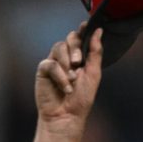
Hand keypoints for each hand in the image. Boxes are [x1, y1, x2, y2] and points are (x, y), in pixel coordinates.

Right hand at [29, 24, 103, 141]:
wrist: (67, 116)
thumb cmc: (81, 99)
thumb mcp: (93, 74)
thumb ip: (96, 53)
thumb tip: (99, 31)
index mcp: (80, 57)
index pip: (80, 37)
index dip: (83, 30)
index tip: (87, 24)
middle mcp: (67, 57)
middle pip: (70, 38)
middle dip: (76, 48)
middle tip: (79, 63)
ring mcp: (54, 62)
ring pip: (59, 48)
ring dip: (67, 63)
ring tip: (73, 79)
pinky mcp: (43, 70)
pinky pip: (50, 64)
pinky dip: (60, 76)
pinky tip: (65, 87)